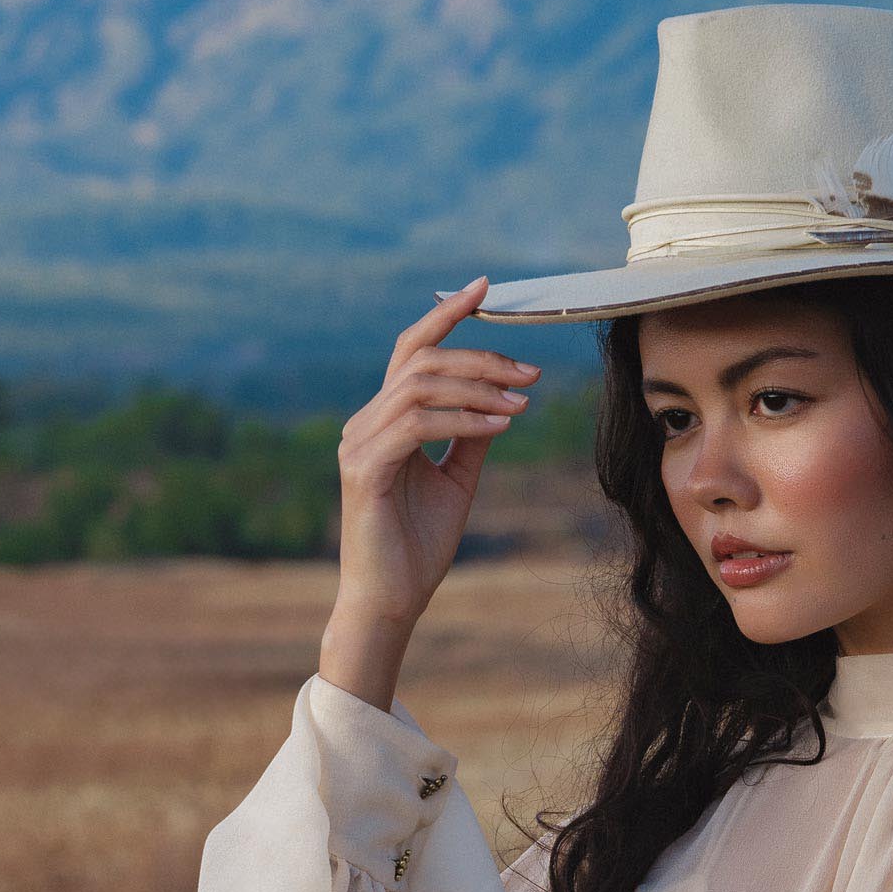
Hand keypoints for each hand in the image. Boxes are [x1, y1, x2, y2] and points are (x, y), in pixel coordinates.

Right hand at [321, 276, 540, 709]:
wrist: (391, 602)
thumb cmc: (417, 547)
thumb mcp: (455, 482)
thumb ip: (470, 438)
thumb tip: (502, 402)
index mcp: (383, 420)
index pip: (413, 350)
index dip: (447, 314)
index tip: (486, 290)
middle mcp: (364, 422)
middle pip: (423, 361)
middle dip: (483, 360)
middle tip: (532, 374)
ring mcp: (360, 443)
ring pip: (421, 387)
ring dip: (480, 389)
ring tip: (523, 403)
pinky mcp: (364, 469)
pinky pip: (418, 425)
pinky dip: (464, 420)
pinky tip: (501, 426)